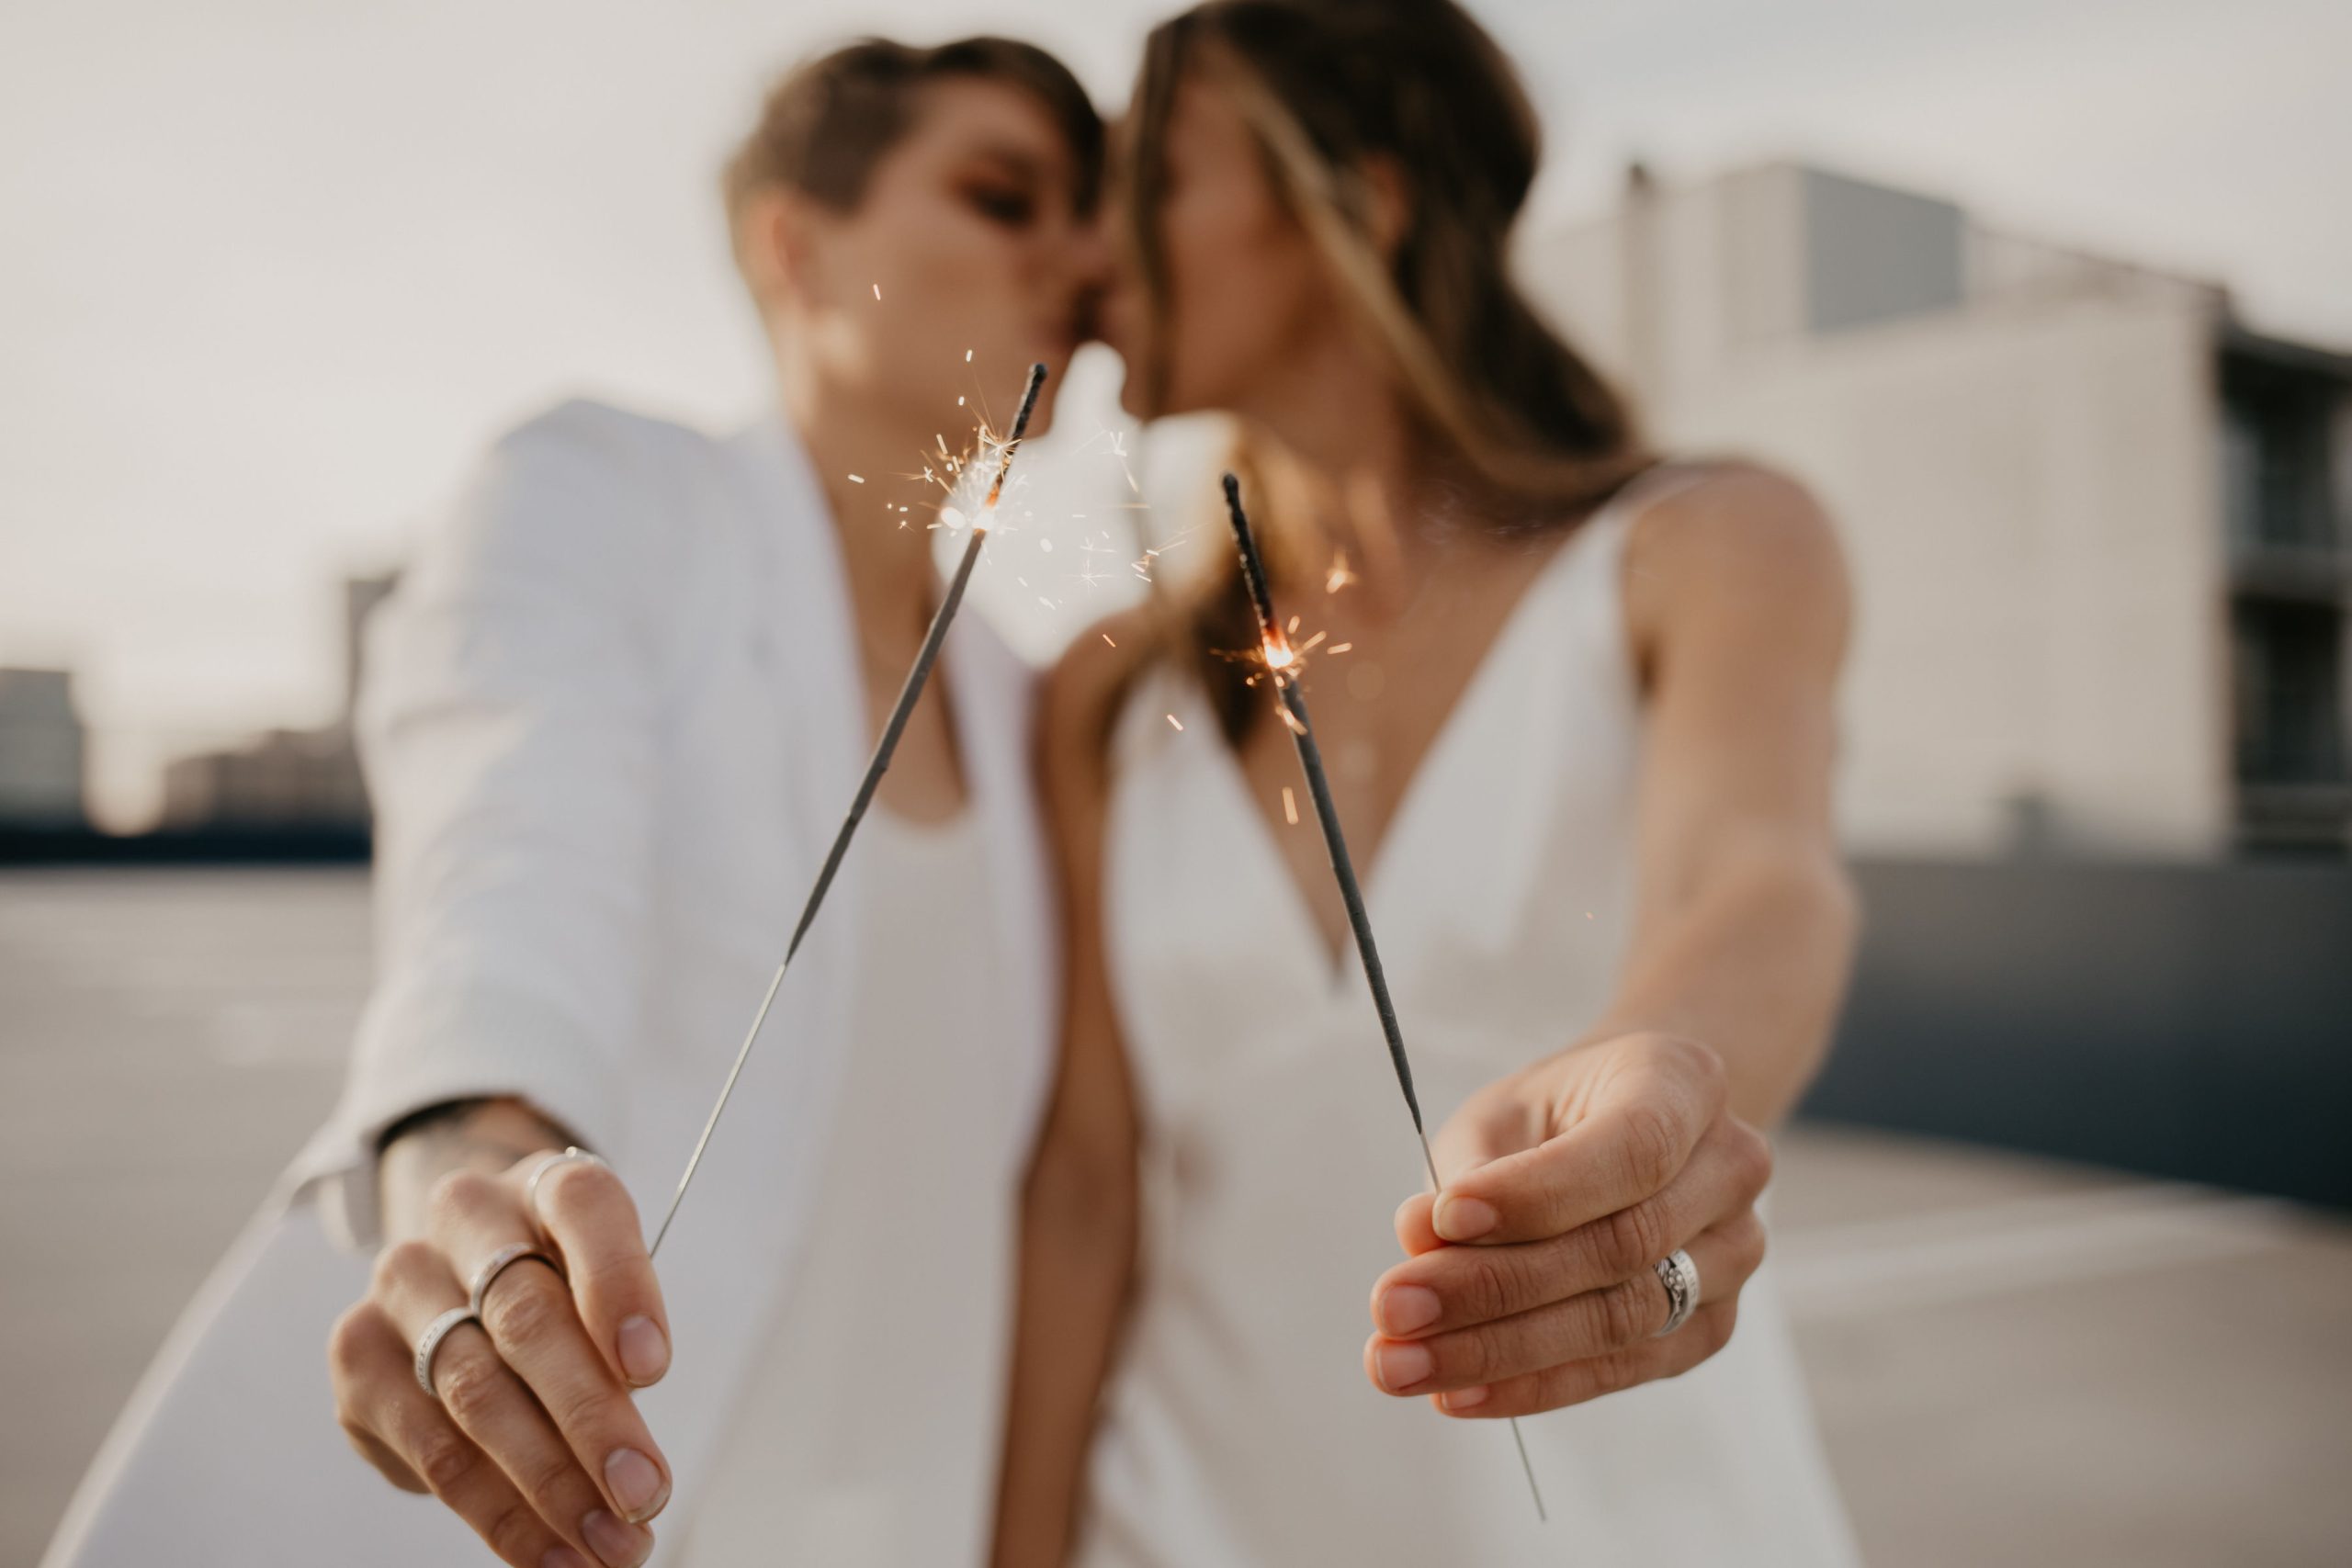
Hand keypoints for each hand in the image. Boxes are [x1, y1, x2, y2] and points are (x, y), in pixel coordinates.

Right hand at [329, 1130, 674, 1567]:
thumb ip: (624, 1328)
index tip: (654, 1369)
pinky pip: (431, 1449)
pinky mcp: (359, 1357)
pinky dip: (498, 1513)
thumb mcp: (611, 1278)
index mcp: (547, 1182)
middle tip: (645, 1494)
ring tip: (610, 1545)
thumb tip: (631, 1421)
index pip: (585, 1207)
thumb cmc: (565, 1280)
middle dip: (594, 1421)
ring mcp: (402, 1284)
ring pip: (475, 1394)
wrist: (466, 1262)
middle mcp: (466, 1217)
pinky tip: (549, 1552)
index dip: (619, 1285)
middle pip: (529, 1319)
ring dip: (550, 1485)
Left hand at [1362, 1031, 1771, 1418]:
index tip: (1440, 1218)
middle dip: (1492, 1288)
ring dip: (1499, 1351)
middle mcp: (1729, 1171)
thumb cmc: (1559, 1113)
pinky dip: (1532, 1385)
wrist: (1631, 1128)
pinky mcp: (1709, 1327)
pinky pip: (1620, 1370)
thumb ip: (1471, 1172)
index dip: (1537, 1193)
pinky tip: (1458, 1392)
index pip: (1631, 1148)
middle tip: (1391, 1308)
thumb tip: (1422, 1241)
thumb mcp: (1505, 1112)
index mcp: (1684, 1083)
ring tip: (1402, 1362)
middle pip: (1621, 1247)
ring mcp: (1732, 1256)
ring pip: (1620, 1321)